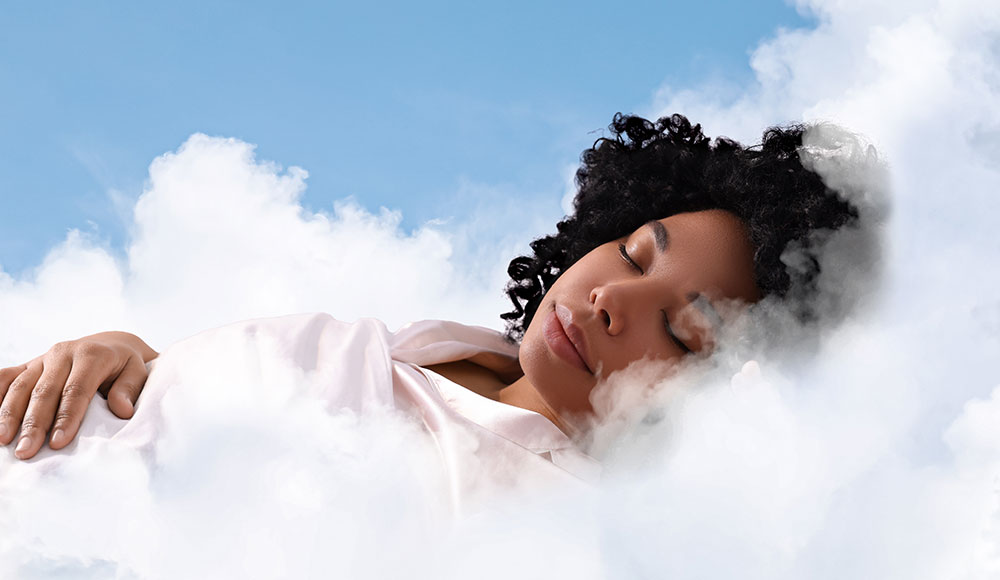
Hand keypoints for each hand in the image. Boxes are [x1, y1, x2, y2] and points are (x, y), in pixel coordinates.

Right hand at [0, 331, 157, 459]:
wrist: (111, 344)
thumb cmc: (125, 366)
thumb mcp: (138, 373)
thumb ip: (129, 390)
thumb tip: (122, 410)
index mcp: (92, 355)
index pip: (76, 390)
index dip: (66, 417)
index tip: (58, 443)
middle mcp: (63, 353)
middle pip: (44, 391)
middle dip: (34, 423)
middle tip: (26, 451)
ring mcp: (42, 358)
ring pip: (21, 385)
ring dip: (9, 414)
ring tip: (3, 441)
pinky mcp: (28, 364)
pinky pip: (6, 376)